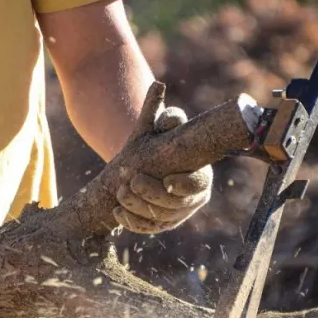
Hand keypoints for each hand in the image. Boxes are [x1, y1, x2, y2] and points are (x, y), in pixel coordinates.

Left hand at [113, 104, 213, 233]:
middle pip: (177, 206)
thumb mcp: (155, 126)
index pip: (198, 185)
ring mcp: (176, 214)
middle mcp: (193, 198)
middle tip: (131, 183)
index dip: (184, 185)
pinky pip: (147, 229)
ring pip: (160, 220)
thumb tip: (158, 88)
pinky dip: (131, 223)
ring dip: (139, 209)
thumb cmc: (155, 140)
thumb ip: (159, 112)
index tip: (167, 181)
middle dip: (153, 196)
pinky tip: (117, 212)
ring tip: (120, 195)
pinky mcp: (159, 224)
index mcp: (200, 173)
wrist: (142, 162)